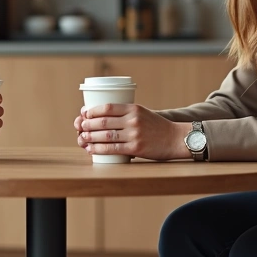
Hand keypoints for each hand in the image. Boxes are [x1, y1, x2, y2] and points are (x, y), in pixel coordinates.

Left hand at [74, 103, 190, 160]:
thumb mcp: (143, 113)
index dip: (92, 111)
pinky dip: (99, 149)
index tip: (84, 113)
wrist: (176, 138)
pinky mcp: (136, 148)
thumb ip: (126, 114)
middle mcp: (133, 120)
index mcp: (133, 109)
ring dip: (90, 137)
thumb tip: (104, 117)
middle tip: (80, 126)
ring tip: (82, 138)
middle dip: (87, 124)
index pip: (107, 107)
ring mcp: (134, 134)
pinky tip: (91, 149)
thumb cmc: (157, 126)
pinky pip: (112, 149)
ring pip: (105, 136)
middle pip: (103, 122)